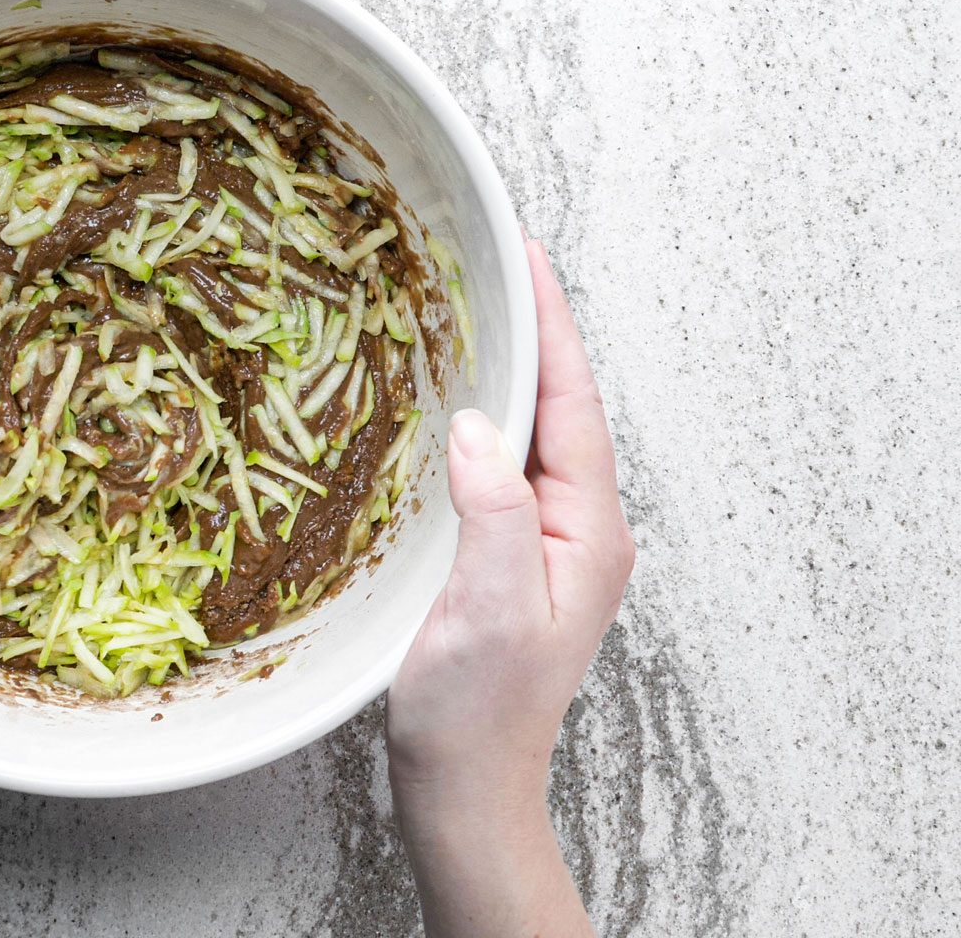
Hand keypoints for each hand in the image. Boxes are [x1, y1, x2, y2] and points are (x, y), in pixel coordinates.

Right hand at [384, 240, 633, 935]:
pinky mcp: (512, 554)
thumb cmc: (475, 713)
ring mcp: (547, 542)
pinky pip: (505, 463)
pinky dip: (484, 414)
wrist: (467, 786)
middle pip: (560, 406)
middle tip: (494, 259)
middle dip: (532, 328)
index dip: (551, 325)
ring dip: (509, 366)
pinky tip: (455, 398)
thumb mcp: (486, 610)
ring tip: (475, 306)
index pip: (572, 404)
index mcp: (586, 532)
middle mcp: (578, 528)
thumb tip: (480, 427)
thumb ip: (493, 513)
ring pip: (533, 431)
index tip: (528, 256)